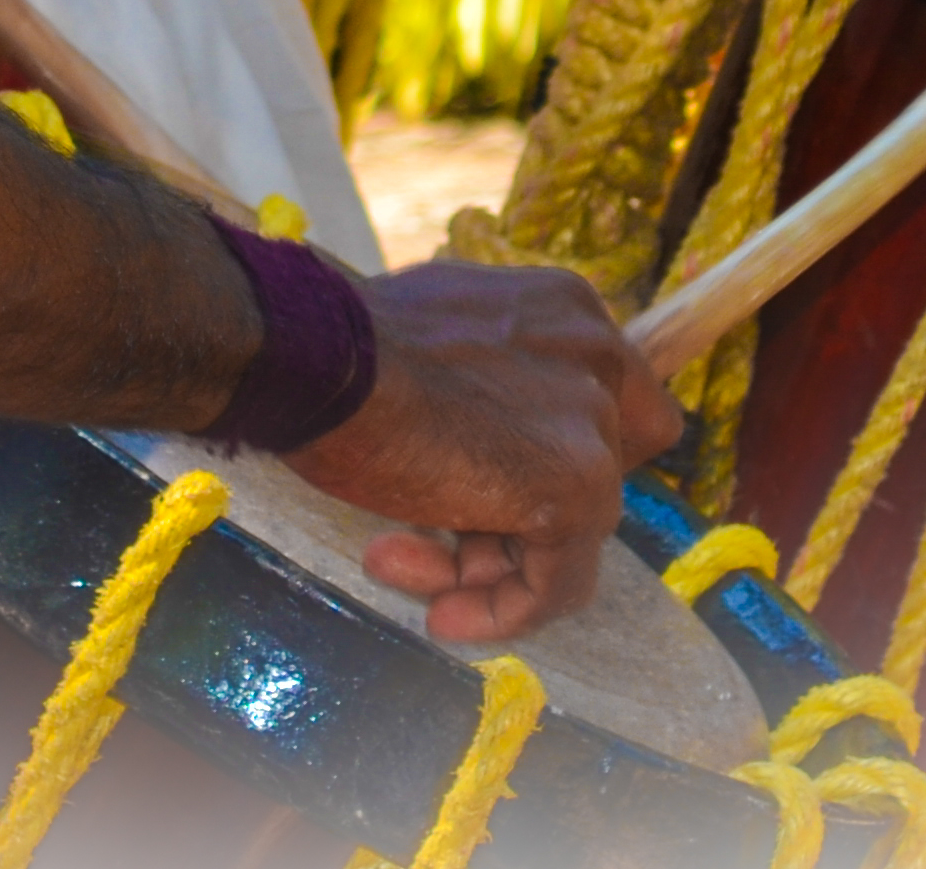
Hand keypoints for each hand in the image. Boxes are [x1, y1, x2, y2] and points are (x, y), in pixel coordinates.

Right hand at [285, 260, 678, 644]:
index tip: (488, 490)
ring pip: (571, 535)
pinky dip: (504, 610)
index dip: (557, 462)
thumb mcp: (441, 339)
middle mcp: (597, 357)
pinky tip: (441, 614)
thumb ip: (489, 377)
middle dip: (519, 520)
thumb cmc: (347, 345)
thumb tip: (486, 438)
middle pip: (595, 478)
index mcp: (568, 310)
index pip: (614, 411)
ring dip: (491, 570)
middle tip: (442, 542)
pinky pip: (557, 581)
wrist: (310, 356)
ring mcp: (592, 423)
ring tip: (405, 570)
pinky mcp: (573, 488)